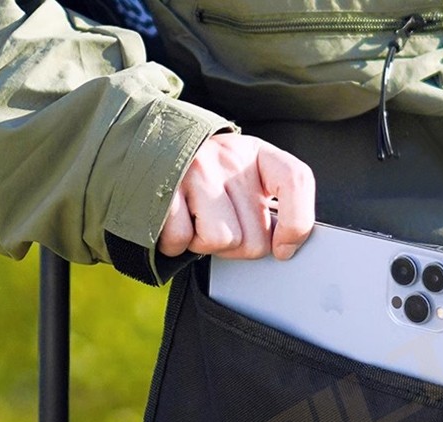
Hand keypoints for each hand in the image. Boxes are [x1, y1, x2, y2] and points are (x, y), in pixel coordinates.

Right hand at [158, 133, 314, 259]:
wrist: (146, 151)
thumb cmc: (209, 179)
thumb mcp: (247, 180)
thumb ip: (275, 208)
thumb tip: (283, 249)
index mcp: (257, 154)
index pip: (296, 180)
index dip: (297, 224)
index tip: (284, 249)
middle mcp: (228, 157)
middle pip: (256, 237)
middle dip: (238, 246)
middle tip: (222, 225)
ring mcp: (194, 169)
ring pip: (222, 241)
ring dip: (208, 246)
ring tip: (198, 222)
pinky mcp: (164, 187)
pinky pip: (182, 240)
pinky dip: (177, 244)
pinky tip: (176, 223)